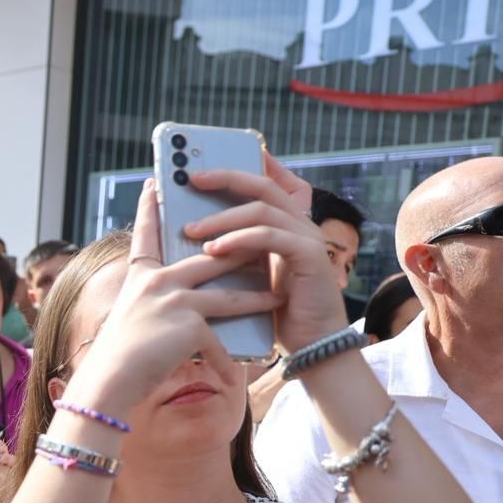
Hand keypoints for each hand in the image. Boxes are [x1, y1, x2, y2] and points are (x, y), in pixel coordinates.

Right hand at [69, 178, 281, 415]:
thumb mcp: (129, 317)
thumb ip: (151, 300)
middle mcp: (156, 281)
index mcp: (139, 277)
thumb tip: (177, 300)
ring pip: (228, 294)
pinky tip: (243, 368)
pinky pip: (219, 340)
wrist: (108, 382)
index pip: (146, 235)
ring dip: (257, 297)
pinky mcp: (189, 326)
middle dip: (239, 246)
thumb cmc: (117, 356)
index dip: (149, 209)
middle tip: (262, 237)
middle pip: (208, 257)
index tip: (154, 184)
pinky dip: (229, 359)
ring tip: (278, 296)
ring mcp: (174, 301)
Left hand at [184, 152, 350, 353]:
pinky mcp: (309, 256)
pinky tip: (214, 249)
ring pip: (263, 209)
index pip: (271, 182)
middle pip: (264, 186)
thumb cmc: (275, 310)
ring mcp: (308, 237)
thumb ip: (236, 247)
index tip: (213, 159)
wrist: (312, 343)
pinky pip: (270, 236)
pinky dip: (239, 240)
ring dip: (222, 217)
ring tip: (191, 229)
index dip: (248, 164)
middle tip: (191, 178)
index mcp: (287, 223)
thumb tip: (192, 230)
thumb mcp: (250, 272)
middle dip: (226, 178)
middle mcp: (301, 223)